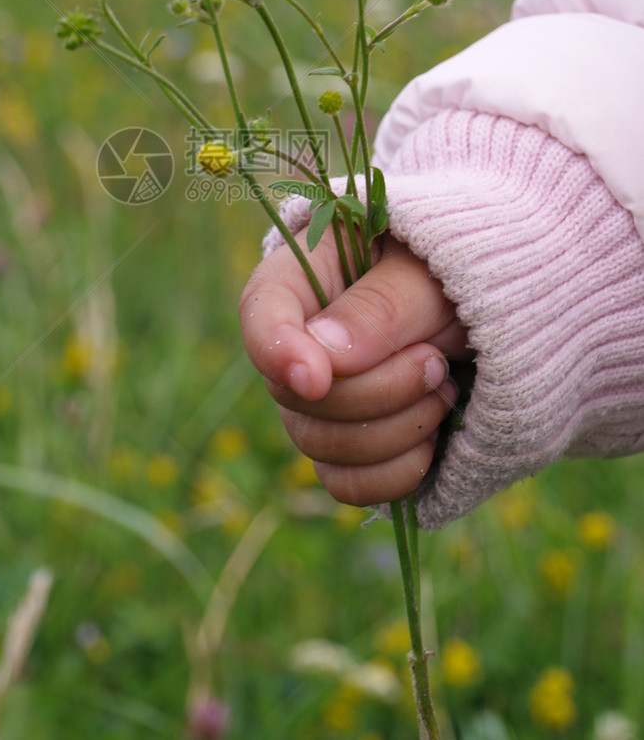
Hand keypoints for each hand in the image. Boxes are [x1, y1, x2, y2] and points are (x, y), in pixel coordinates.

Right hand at [240, 231, 470, 505]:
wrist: (500, 318)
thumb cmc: (455, 277)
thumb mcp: (428, 276)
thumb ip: (379, 309)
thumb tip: (324, 363)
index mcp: (302, 279)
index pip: (260, 312)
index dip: (276, 351)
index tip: (316, 378)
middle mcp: (299, 347)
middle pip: (295, 396)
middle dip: (375, 391)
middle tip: (434, 360)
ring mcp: (320, 405)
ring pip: (322, 448)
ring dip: (395, 429)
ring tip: (443, 387)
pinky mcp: (352, 451)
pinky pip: (348, 485)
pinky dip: (395, 472)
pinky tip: (434, 439)